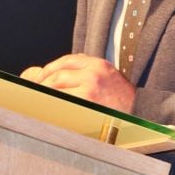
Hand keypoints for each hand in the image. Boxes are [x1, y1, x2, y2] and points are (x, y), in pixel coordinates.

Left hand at [20, 53, 135, 111]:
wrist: (141, 113)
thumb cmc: (121, 100)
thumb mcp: (105, 78)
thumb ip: (82, 72)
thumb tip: (49, 73)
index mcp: (98, 64)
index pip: (65, 61)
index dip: (48, 70)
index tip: (39, 79)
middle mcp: (94, 73)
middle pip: (57, 74)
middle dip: (41, 84)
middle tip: (33, 94)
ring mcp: (90, 88)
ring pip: (57, 87)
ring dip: (44, 95)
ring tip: (38, 103)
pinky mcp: (87, 103)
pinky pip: (62, 102)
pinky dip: (52, 106)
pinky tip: (48, 111)